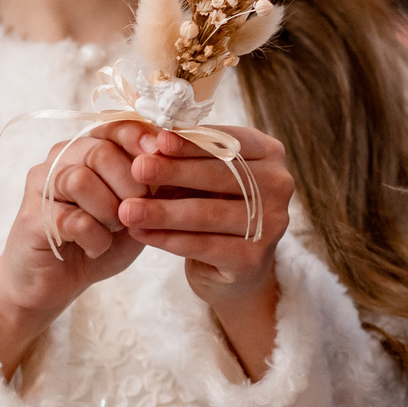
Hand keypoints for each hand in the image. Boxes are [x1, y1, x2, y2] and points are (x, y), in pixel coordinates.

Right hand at [0, 132, 148, 376]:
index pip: (115, 126)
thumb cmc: (101, 238)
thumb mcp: (138, 208)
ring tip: (115, 229)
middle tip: (136, 211)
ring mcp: (42, 185)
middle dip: (129, 184)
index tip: (161, 155)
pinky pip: (71, 219)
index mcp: (88, 147)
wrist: (56, 280)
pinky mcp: (33, 218)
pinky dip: (94, 238)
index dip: (140, 139)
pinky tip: (96, 247)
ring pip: (80, 180)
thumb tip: (186, 158)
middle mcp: (62, 158)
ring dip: (109, 211)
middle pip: (99, 151)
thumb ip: (155, 183)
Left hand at [120, 123, 293, 378]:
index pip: (229, 143)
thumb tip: (149, 140)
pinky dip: (167, 239)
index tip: (157, 140)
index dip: (192, 142)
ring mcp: (272, 224)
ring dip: (163, 211)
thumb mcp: (205, 175)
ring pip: (208, 213)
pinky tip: (141, 234)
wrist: (235, 267)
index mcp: (270, 154)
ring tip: (128, 210)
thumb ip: (185, 157)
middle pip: (220, 175)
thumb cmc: (215, 206)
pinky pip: (203, 245)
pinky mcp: (254, 258)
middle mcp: (279, 185)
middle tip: (136, 169)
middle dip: (174, 172)